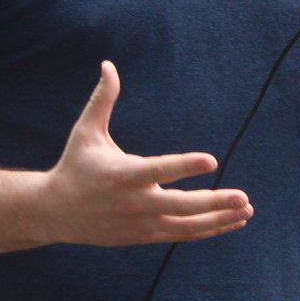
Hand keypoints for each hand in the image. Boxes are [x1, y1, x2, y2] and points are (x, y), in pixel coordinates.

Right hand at [43, 62, 252, 246]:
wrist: (54, 212)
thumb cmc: (75, 165)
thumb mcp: (86, 131)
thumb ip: (102, 99)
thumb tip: (109, 64)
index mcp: (122, 174)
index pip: (159, 169)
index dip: (185, 165)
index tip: (212, 160)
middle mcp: (134, 202)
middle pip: (180, 206)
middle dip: (214, 202)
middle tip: (243, 197)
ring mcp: (141, 223)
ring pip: (185, 226)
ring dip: (218, 219)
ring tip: (245, 210)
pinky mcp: (143, 236)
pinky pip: (181, 235)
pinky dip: (207, 230)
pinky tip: (230, 223)